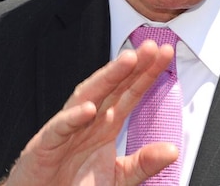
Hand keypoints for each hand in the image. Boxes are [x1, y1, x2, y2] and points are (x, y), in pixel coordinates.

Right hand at [3, 40, 178, 185]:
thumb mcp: (119, 178)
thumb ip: (144, 163)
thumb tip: (174, 150)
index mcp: (105, 125)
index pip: (129, 93)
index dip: (147, 74)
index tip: (165, 55)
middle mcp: (87, 121)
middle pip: (111, 88)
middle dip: (131, 67)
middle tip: (151, 47)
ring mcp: (66, 130)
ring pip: (86, 97)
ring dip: (106, 78)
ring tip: (127, 61)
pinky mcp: (45, 146)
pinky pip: (59, 128)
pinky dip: (73, 118)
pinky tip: (89, 109)